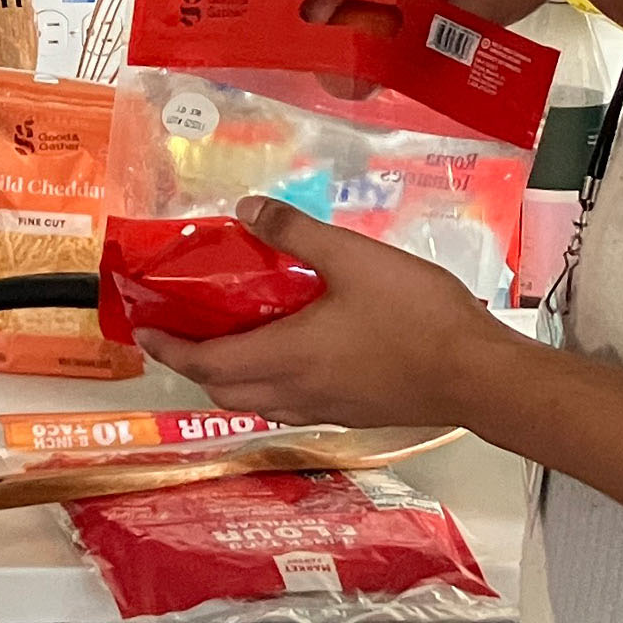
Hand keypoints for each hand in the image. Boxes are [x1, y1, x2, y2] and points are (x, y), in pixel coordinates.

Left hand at [133, 198, 507, 431]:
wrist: (478, 375)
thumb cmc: (416, 317)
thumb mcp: (353, 258)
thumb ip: (297, 234)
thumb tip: (248, 209)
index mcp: (285, 357)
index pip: (205, 363)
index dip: (168, 348)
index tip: (145, 331)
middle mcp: (296, 392)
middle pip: (223, 389)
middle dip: (193, 364)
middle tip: (183, 331)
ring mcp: (325, 408)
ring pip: (257, 401)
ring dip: (230, 376)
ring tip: (229, 339)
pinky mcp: (352, 412)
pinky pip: (291, 404)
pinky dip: (269, 383)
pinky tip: (288, 354)